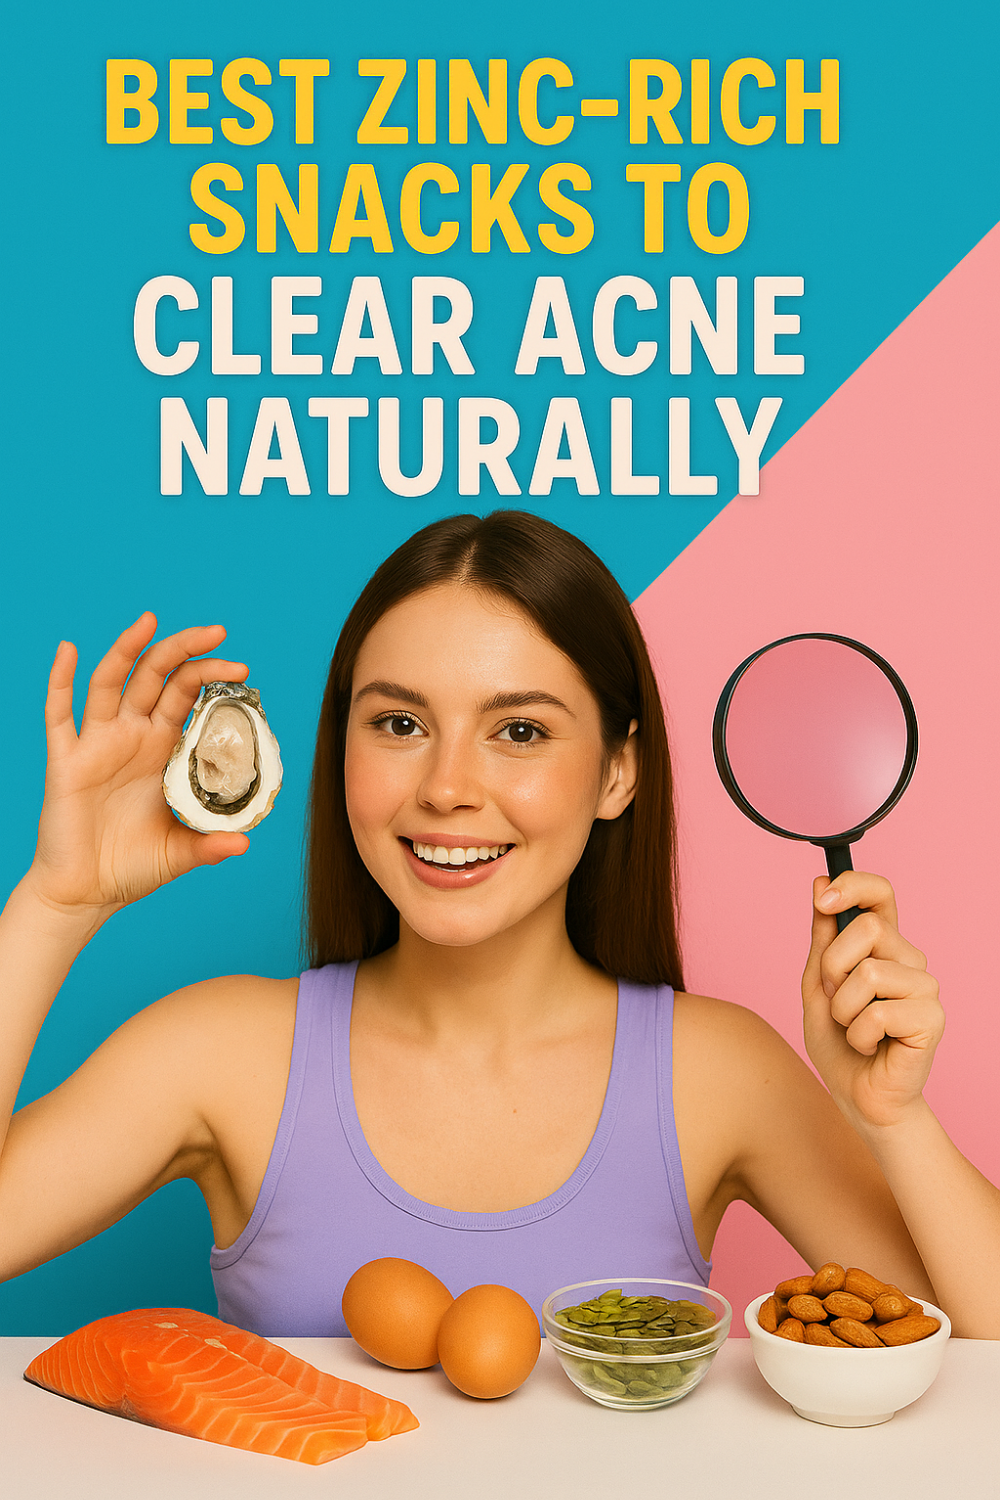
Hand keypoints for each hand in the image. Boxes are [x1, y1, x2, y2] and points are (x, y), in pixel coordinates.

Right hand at [26, 614, 250, 919]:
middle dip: (185, 651)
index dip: (211, 677)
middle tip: (218, 632)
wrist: (86, 891)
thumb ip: (209, 845)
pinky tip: (68, 649)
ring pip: (110, 682)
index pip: (186, 696)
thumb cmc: (132, 867)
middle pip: (155, 677)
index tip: (243, 669)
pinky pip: (58, 714)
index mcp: (161, 749)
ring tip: (150, 620)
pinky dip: (59, 679)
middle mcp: (131, 737)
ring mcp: (97, 744)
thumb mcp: (180, 853)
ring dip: (128, 648)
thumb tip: (244, 843)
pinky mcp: (65, 759)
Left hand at [801, 872, 943, 1131]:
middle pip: (867, 927)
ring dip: (843, 1009)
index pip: (880, 894)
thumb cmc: (839, 1043)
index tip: (823, 898)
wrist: (858, 1097)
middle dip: (833, 967)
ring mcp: (924, 988)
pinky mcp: (932, 1019)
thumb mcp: (818, 984)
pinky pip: (878, 1012)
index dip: (854, 885)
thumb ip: (821, 938)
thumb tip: (819, 883)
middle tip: (837, 1000)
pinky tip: (870, 1046)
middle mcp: (909, 960)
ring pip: (868, 972)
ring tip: (854, 1029)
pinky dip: (859, 1034)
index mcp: (883, 946)